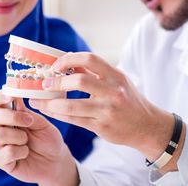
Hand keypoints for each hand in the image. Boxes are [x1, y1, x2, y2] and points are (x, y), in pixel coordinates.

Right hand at [0, 90, 77, 185]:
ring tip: (28, 141)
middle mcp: (0, 128)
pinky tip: (25, 153)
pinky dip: (20, 152)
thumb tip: (16, 96)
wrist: (55, 162)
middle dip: (12, 117)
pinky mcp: (1, 161)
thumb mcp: (42, 123)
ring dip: (19, 137)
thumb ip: (28, 112)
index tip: (11, 96)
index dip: (0, 97)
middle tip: (29, 121)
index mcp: (9, 114)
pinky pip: (6, 152)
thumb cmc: (48, 139)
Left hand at [29, 52, 174, 162]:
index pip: (89, 59)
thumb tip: (68, 59)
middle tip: (45, 84)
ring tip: (40, 101)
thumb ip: (94, 72)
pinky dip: (59, 115)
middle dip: (57, 82)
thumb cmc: (129, 100)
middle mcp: (113, 92)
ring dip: (52, 103)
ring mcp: (107, 111)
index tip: (56, 65)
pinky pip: (74, 120)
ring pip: (72, 106)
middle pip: (79, 81)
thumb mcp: (117, 81)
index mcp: (116, 76)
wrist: (147, 126)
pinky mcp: (102, 127)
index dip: (69, 59)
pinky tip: (50, 111)